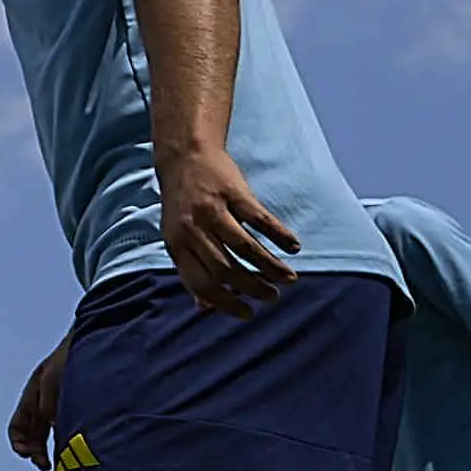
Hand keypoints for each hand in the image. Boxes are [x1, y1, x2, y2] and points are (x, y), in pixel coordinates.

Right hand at [8, 343, 70, 469]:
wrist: (94, 342)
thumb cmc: (72, 357)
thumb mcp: (52, 382)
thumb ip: (49, 407)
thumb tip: (54, 429)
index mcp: (32, 397)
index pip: (17, 428)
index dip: (19, 443)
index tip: (29, 454)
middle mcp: (45, 405)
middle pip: (33, 436)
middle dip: (36, 452)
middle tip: (46, 464)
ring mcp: (63, 406)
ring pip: (52, 436)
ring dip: (54, 449)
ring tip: (64, 462)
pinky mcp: (81, 408)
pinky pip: (71, 429)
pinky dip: (70, 441)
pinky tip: (80, 447)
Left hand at [152, 143, 296, 316]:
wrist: (184, 156)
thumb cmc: (183, 205)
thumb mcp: (177, 238)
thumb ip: (191, 270)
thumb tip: (204, 308)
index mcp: (176, 245)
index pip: (201, 283)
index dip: (225, 302)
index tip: (248, 313)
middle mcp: (192, 229)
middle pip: (226, 269)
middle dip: (253, 288)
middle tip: (272, 297)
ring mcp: (212, 209)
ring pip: (245, 247)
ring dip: (270, 267)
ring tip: (288, 279)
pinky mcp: (233, 192)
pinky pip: (260, 219)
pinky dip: (279, 235)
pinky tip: (293, 247)